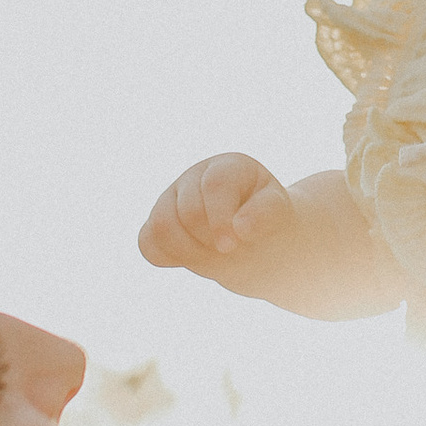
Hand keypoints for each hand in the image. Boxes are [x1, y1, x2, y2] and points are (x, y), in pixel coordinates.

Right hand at [139, 153, 298, 281]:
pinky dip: (166, 256)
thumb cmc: (270, 224)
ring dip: (187, 252)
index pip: (215, 186)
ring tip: (212, 259)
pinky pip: (147, 242)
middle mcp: (196, 176)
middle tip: (229, 252)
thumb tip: (240, 227)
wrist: (260, 239)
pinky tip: (190, 260)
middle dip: (209, 241)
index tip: (231, 245)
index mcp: (230, 166)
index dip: (220, 219)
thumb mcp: (278, 216)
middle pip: (187, 212)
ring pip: (161, 226)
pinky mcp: (160, 221)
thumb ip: (265, 215)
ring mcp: (174, 198)